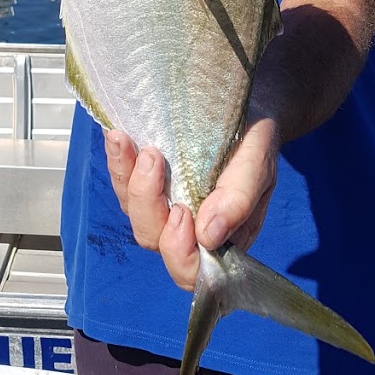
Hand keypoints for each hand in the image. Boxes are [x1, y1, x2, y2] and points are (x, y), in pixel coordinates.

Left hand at [103, 116, 280, 292]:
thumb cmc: (254, 137)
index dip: (180, 251)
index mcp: (223, 236)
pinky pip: (123, 185)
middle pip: (154, 239)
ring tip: (126, 141)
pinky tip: (117, 138)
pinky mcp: (146, 184)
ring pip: (133, 212)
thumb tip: (209, 236)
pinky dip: (118, 163)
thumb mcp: (258, 159)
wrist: (242, 105)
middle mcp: (190, 228)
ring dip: (128, 181)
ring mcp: (164, 206)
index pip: (194, 269)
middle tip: (154, 159)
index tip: (181, 212)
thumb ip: (240, 197)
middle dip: (146, 204)